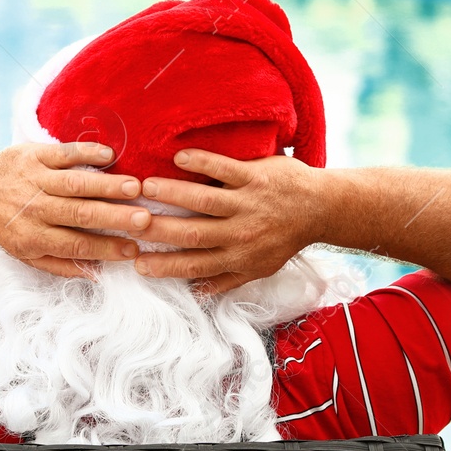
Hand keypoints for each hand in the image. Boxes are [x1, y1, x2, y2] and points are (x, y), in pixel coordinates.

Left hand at [0, 141, 152, 277]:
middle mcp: (34, 209)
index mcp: (33, 237)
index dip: (106, 249)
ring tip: (136, 187)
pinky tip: (110, 155)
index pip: (76, 245)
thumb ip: (62, 265)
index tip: (134, 250)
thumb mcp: (27, 254)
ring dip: (106, 185)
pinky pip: (63, 153)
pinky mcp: (33, 154)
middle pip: (79, 214)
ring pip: (74, 183)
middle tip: (144, 219)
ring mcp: (34, 179)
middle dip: (113, 217)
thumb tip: (98, 275)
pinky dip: (86, 152)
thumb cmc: (9, 226)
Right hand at [130, 150, 324, 292]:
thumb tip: (195, 293)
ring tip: (145, 187)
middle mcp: (240, 233)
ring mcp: (247, 203)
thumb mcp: (259, 268)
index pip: (195, 265)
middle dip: (160, 229)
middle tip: (130, 222)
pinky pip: (225, 168)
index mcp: (238, 257)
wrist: (320, 209)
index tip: (138, 263)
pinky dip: (203, 163)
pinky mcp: (256, 177)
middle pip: (193, 233)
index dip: (166, 266)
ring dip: (173, 194)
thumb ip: (226, 279)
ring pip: (204, 200)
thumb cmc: (285, 239)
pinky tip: (180, 157)